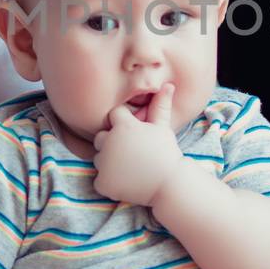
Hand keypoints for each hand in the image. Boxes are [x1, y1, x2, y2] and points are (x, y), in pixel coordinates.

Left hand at [91, 83, 181, 206]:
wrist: (169, 184)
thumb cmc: (166, 153)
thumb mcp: (162, 128)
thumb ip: (160, 106)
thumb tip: (168, 84)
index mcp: (122, 126)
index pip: (113, 115)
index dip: (124, 123)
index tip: (136, 135)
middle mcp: (109, 142)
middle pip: (101, 137)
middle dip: (112, 143)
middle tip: (133, 153)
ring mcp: (104, 164)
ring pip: (99, 159)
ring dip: (110, 163)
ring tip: (131, 168)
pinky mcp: (103, 182)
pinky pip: (99, 180)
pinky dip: (109, 182)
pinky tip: (126, 182)